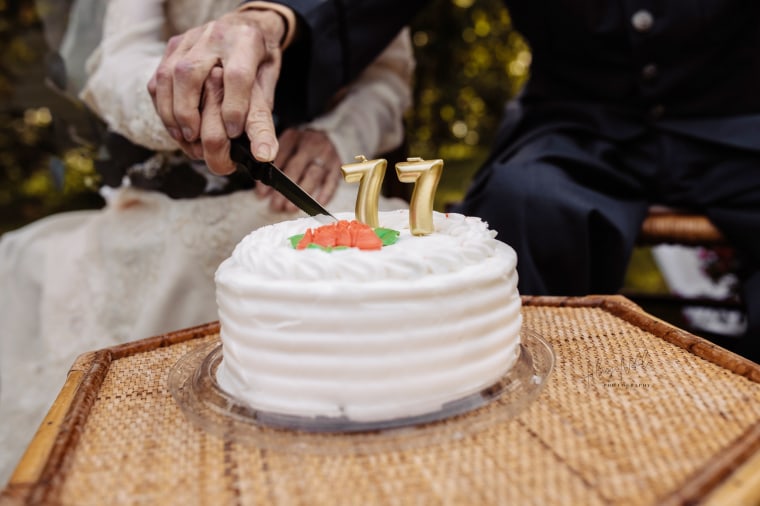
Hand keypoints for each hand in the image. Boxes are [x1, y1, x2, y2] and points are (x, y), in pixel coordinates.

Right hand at [147, 8, 286, 173]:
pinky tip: (174, 125)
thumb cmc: (258, 60)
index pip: (236, 76)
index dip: (233, 108)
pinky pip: (157, 78)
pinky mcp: (173, 46)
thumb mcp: (269, 82)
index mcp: (246, 42)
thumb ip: (262, 116)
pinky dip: (162, 105)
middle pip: (189, 73)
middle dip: (188, 111)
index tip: (233, 132)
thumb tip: (263, 155)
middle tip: (196, 138)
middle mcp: (215, 35)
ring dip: (171, 112)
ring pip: (167, 75)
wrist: (244, 26)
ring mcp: (189, 39)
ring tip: (184, 136)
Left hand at [258, 128, 341, 212]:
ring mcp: (326, 153)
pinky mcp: (338, 164)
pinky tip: (317, 204)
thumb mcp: (286, 148)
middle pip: (295, 167)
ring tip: (291, 208)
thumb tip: (262, 191)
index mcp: (293, 137)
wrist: (327, 138)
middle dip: (284, 189)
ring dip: (301, 194)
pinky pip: (332, 181)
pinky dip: (325, 193)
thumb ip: (275, 165)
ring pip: (313, 175)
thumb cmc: (300, 148)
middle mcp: (310, 143)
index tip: (262, 194)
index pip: (278, 157)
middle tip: (276, 205)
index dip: (270, 178)